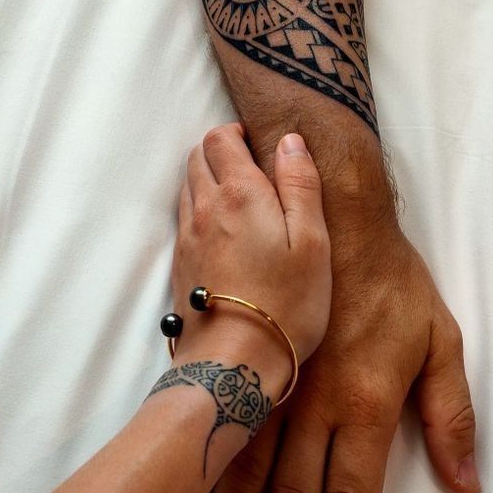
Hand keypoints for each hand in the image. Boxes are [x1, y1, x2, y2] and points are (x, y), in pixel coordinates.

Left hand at [171, 123, 330, 383]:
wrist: (235, 360)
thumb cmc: (286, 303)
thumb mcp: (312, 242)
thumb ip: (301, 185)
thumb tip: (290, 141)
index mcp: (240, 193)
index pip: (220, 138)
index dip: (236, 132)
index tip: (258, 144)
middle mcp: (205, 207)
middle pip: (197, 156)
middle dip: (220, 151)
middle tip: (251, 167)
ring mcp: (188, 236)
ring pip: (187, 186)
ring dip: (207, 178)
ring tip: (240, 198)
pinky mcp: (180, 262)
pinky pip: (184, 217)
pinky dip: (200, 208)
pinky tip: (223, 231)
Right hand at [186, 210, 479, 492]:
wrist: (333, 216)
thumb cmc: (390, 280)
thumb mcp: (441, 340)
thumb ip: (451, 413)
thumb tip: (464, 483)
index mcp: (367, 404)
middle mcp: (315, 405)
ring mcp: (276, 384)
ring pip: (248, 469)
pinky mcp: (250, 363)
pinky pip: (226, 424)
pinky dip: (206, 468)